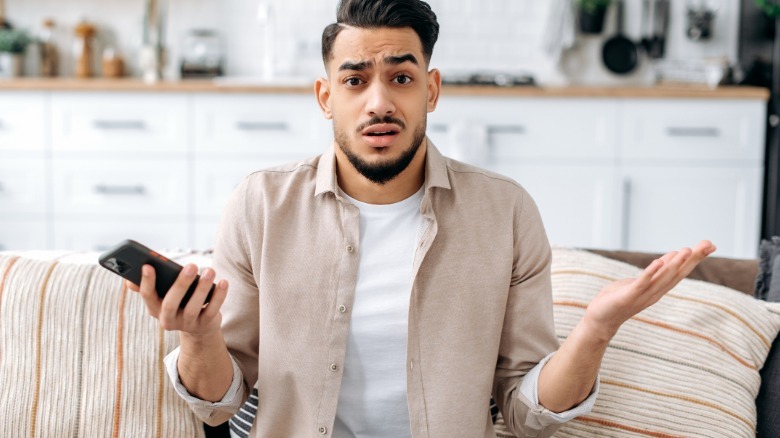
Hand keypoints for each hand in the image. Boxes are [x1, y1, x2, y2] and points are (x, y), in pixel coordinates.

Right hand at [126, 263, 228, 336]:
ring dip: (202, 288)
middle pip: (171, 303)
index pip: (147, 296)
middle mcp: (168, 319)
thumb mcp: (163, 296)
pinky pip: (212, 310)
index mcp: (154, 308)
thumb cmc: (179, 302)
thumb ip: (149, 287)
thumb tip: (129, 280)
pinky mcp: (205, 325)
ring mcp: (187, 324)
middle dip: (181, 283)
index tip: (148, 266)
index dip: (146, 282)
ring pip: (194, 307)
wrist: (198, 328)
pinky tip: (223, 282)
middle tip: (192, 265)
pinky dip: (219, 295)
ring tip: (210, 270)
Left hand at [582, 240, 716, 339]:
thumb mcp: (639, 281)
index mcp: (657, 288)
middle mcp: (654, 293)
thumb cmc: (618, 299)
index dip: (695, 259)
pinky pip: (641, 283)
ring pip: (662, 278)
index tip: (710, 245)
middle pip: (676, 274)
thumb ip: (655, 272)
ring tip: (687, 250)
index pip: (680, 271)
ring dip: (674, 264)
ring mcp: (642, 295)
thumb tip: (671, 257)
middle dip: (692, 259)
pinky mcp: (627, 296)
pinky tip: (658, 262)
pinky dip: (650, 273)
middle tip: (708, 244)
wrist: (600, 320)